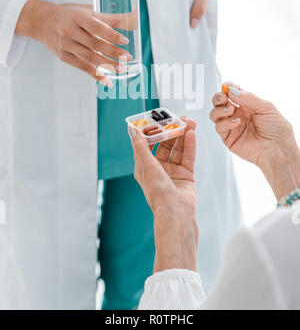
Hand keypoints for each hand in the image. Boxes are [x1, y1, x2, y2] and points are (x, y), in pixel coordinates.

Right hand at [16, 0, 131, 85]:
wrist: (43, 22)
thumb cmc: (70, 14)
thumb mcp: (88, 11)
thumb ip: (110, 18)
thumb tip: (135, 18)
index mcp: (77, 16)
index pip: (96, 27)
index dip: (111, 34)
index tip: (125, 41)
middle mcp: (69, 31)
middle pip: (94, 44)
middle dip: (112, 52)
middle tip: (127, 57)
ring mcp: (65, 45)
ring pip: (89, 57)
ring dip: (107, 65)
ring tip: (121, 69)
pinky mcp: (64, 56)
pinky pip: (82, 67)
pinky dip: (95, 74)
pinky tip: (107, 80)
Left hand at [129, 119, 197, 271]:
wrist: (176, 212)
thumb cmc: (158, 191)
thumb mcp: (146, 165)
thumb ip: (140, 146)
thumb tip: (131, 129)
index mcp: (145, 167)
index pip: (148, 143)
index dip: (153, 130)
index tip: (159, 117)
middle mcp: (158, 168)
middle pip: (165, 144)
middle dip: (172, 131)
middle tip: (180, 118)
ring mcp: (173, 172)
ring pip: (178, 149)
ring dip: (183, 135)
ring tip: (190, 123)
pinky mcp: (186, 175)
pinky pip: (188, 157)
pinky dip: (190, 145)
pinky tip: (192, 134)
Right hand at [210, 83, 299, 198]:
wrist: (277, 150)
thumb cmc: (277, 130)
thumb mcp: (266, 107)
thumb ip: (248, 97)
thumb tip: (231, 90)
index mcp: (247, 105)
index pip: (232, 92)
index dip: (227, 88)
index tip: (226, 86)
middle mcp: (238, 114)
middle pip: (219, 102)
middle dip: (218, 97)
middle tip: (223, 97)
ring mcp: (232, 126)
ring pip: (215, 113)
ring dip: (219, 109)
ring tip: (230, 110)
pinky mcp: (228, 138)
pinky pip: (219, 127)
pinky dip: (225, 122)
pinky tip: (236, 122)